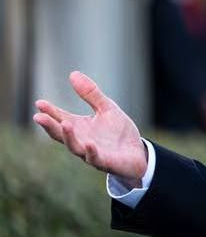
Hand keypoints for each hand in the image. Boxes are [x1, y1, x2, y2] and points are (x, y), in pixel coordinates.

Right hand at [33, 71, 147, 185]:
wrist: (137, 153)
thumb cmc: (118, 132)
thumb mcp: (106, 108)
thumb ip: (91, 94)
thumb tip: (73, 73)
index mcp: (80, 128)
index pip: (61, 118)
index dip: (50, 112)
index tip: (39, 103)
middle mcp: (81, 141)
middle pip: (61, 134)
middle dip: (50, 126)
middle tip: (38, 117)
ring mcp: (91, 153)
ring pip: (75, 147)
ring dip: (68, 137)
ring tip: (64, 124)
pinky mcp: (105, 162)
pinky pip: (95, 159)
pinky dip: (91, 152)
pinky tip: (89, 143)